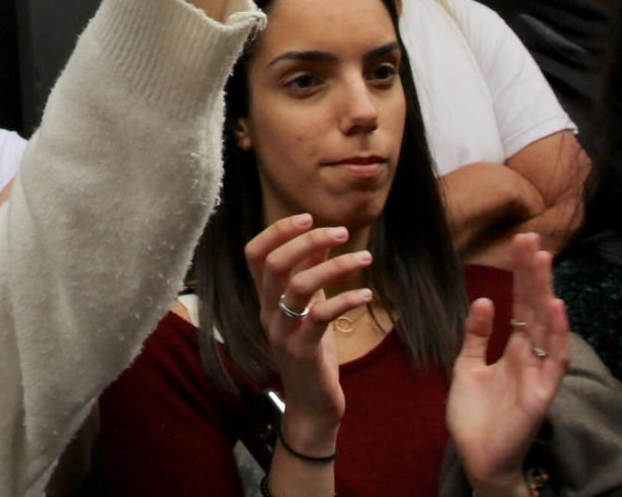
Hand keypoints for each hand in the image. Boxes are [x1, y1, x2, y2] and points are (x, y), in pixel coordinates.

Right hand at [244, 214, 369, 449]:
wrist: (311, 404)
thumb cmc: (311, 350)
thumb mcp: (309, 307)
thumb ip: (310, 273)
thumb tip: (323, 236)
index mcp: (266, 298)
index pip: (255, 254)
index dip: (277, 231)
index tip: (307, 217)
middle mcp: (268, 312)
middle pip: (275, 264)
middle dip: (306, 241)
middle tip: (341, 231)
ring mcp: (283, 332)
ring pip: (299, 287)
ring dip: (335, 266)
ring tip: (365, 258)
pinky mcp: (303, 351)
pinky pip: (321, 316)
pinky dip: (346, 300)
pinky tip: (367, 295)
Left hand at [447, 233, 569, 489]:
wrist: (477, 458)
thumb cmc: (475, 416)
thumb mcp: (467, 366)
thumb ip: (476, 335)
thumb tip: (483, 299)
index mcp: (515, 349)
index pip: (522, 304)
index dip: (522, 274)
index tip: (521, 242)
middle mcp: (532, 357)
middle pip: (536, 307)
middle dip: (534, 274)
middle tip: (532, 238)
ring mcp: (540, 374)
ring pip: (548, 327)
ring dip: (546, 293)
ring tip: (542, 261)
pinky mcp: (542, 394)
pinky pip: (555, 361)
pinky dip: (558, 334)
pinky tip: (555, 308)